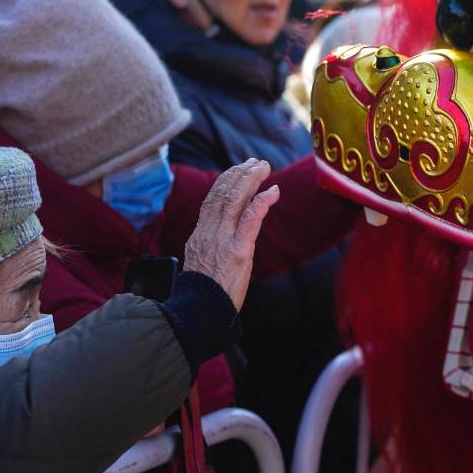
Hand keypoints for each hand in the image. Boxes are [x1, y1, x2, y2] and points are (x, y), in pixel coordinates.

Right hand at [183, 158, 280, 310]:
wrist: (200, 310)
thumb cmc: (203, 294)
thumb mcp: (200, 264)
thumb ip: (209, 248)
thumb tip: (217, 243)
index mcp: (200, 235)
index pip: (211, 200)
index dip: (225, 182)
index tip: (237, 170)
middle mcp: (209, 232)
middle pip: (222, 193)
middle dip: (239, 174)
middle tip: (255, 162)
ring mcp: (223, 239)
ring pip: (235, 199)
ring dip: (250, 179)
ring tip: (263, 167)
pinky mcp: (238, 250)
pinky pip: (250, 219)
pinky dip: (262, 202)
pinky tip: (273, 191)